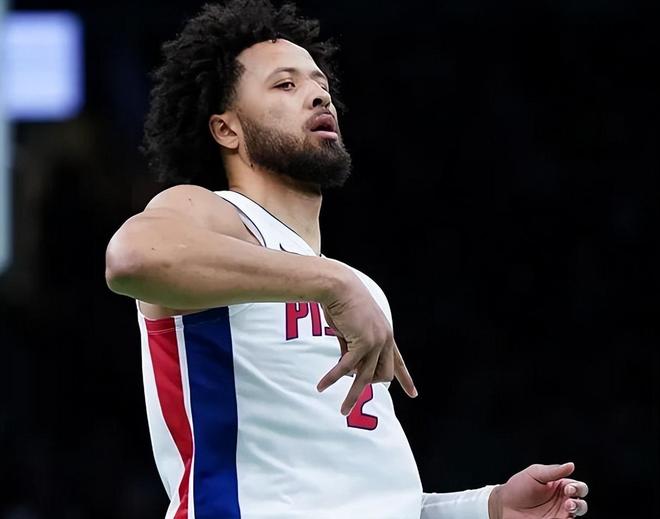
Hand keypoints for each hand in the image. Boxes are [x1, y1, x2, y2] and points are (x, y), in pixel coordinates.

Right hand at [315, 264, 416, 414]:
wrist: (339, 286)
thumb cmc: (342, 302)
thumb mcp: (351, 329)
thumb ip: (352, 348)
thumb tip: (347, 368)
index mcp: (386, 334)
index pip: (399, 362)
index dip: (406, 380)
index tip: (414, 394)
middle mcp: (385, 339)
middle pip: (383, 376)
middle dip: (368, 386)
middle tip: (353, 393)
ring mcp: (376, 341)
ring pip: (366, 378)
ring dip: (353, 396)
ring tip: (343, 411)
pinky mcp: (362, 342)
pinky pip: (346, 367)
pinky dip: (333, 378)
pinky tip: (321, 386)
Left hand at [489, 463, 588, 518]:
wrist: (505, 505)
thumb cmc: (517, 488)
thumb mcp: (535, 474)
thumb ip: (554, 471)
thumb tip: (571, 465)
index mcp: (559, 485)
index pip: (578, 486)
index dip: (577, 487)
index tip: (567, 488)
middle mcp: (561, 499)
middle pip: (581, 501)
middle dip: (579, 501)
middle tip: (568, 500)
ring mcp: (559, 513)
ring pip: (578, 512)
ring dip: (577, 509)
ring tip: (568, 508)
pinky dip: (569, 518)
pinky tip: (563, 516)